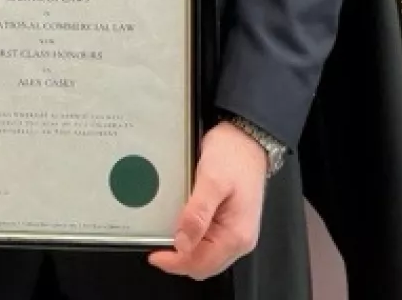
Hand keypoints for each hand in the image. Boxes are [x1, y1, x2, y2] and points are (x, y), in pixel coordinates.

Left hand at [147, 121, 267, 279]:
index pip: (201, 264)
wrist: (247, 137)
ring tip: (166, 234)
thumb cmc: (233, 155)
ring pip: (205, 254)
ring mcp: (235, 232)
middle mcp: (239, 240)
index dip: (175, 263)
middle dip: (179, 259)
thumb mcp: (211, 180)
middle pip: (203, 264)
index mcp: (236, 235)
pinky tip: (181, 224)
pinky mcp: (230, 222)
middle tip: (156, 243)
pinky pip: (208, 240)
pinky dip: (193, 237)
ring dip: (185, 248)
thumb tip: (182, 244)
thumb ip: (197, 214)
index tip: (154, 255)